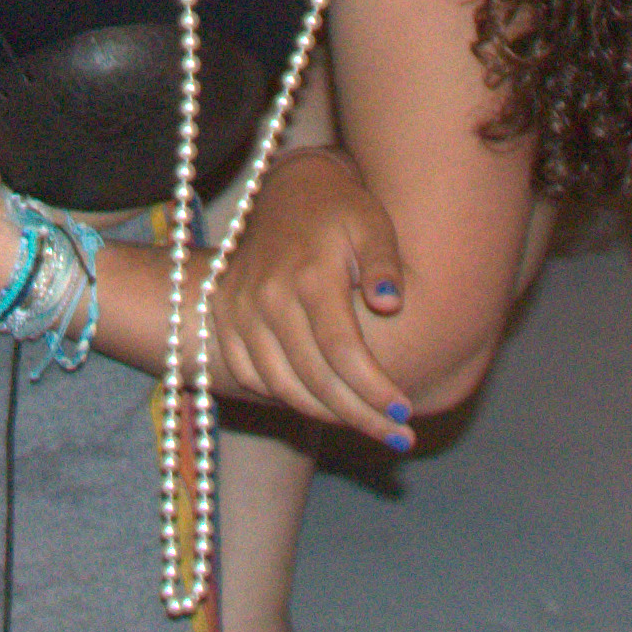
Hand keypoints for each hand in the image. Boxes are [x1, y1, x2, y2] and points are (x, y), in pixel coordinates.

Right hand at [207, 145, 414, 448]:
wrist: (287, 193)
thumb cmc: (340, 212)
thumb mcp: (371, 223)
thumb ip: (384, 261)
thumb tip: (390, 302)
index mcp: (308, 275)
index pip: (343, 352)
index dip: (375, 390)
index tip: (407, 413)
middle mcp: (267, 297)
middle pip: (314, 379)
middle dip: (360, 416)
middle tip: (399, 438)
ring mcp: (240, 310)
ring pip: (281, 385)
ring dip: (325, 416)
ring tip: (368, 427)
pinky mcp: (224, 318)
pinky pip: (252, 376)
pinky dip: (286, 398)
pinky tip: (323, 406)